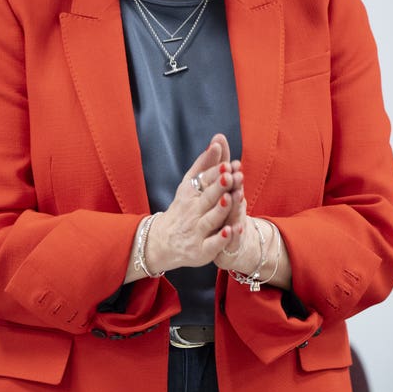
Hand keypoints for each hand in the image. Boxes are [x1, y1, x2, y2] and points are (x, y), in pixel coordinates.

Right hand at [141, 134, 243, 273]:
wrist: (161, 242)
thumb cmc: (182, 209)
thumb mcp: (189, 185)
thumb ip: (204, 164)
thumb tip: (218, 140)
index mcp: (190, 194)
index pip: (204, 181)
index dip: (216, 173)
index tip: (228, 163)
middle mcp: (192, 212)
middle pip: (208, 198)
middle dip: (219, 187)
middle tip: (231, 175)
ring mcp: (196, 232)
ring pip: (211, 220)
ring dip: (221, 209)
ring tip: (231, 198)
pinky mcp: (201, 251)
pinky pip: (212, 244)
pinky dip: (221, 239)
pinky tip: (231, 230)